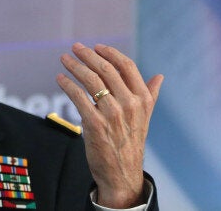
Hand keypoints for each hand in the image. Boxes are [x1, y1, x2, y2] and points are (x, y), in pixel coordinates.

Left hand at [56, 43, 162, 207]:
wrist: (122, 173)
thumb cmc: (131, 142)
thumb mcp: (145, 118)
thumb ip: (150, 95)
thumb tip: (159, 76)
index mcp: (142, 99)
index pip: (126, 66)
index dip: (109, 53)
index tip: (95, 47)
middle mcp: (129, 104)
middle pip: (105, 70)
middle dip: (87, 55)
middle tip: (75, 48)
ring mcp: (112, 113)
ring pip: (91, 80)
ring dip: (74, 66)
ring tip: (64, 59)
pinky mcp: (94, 123)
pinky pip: (78, 96)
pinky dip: (67, 84)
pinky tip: (60, 78)